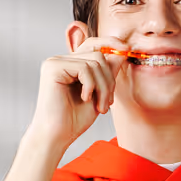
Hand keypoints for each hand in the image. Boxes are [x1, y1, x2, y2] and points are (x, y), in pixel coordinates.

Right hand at [27, 36, 128, 155]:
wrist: (57, 136)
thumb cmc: (74, 120)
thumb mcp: (98, 94)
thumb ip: (107, 73)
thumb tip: (121, 52)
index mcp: (70, 65)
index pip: (93, 45)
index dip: (111, 43)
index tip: (127, 48)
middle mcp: (60, 60)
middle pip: (98, 54)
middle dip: (110, 79)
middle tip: (108, 103)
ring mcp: (55, 62)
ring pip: (95, 62)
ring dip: (103, 87)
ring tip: (100, 106)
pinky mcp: (53, 68)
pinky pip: (84, 68)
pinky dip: (91, 86)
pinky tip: (85, 99)